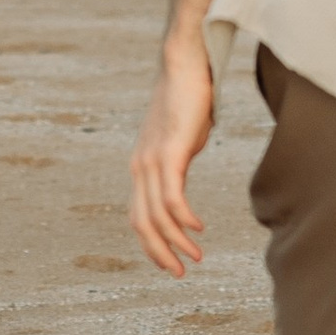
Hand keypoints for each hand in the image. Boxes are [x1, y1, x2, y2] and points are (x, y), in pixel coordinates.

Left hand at [130, 33, 215, 276]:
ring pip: (157, 215)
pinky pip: (172, 196)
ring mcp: (152, 159)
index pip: (139, 216)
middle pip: (142, 223)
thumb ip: (181, 159)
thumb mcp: (183, 137)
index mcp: (142, 165)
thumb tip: (186, 170)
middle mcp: (140, 166)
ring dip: (176, 241)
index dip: (152, 243)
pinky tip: (196, 228)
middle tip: (179, 272)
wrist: (185, 61)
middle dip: (160, 252)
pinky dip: (183, 218)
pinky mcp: (169, 151)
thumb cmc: (188, 96)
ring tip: (195, 257)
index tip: (169, 261)